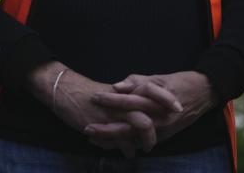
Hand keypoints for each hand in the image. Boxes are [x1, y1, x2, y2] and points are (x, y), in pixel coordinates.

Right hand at [26, 61, 160, 157]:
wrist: (66, 91)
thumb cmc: (88, 93)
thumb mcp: (110, 94)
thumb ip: (125, 101)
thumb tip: (138, 113)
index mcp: (127, 90)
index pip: (153, 91)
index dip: (166, 99)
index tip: (177, 109)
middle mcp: (124, 100)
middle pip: (152, 111)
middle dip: (163, 125)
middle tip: (164, 136)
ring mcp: (116, 112)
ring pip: (141, 127)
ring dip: (146, 141)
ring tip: (146, 149)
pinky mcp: (104, 123)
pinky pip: (122, 140)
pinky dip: (127, 149)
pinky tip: (127, 153)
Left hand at [85, 71, 218, 147]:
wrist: (203, 94)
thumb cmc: (178, 83)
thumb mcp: (158, 78)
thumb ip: (137, 81)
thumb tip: (117, 86)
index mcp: (156, 101)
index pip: (129, 101)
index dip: (111, 100)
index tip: (94, 97)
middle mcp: (158, 119)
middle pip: (128, 126)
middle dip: (107, 128)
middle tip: (87, 127)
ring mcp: (161, 130)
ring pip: (133, 139)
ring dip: (113, 140)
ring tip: (94, 139)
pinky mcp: (163, 137)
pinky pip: (140, 143)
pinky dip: (126, 144)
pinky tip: (110, 144)